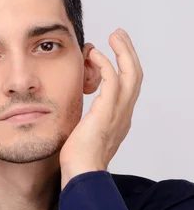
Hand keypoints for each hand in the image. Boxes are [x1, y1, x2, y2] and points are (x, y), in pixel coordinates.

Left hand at [59, 29, 142, 189]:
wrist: (81, 175)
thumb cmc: (78, 161)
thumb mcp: (83, 135)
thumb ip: (85, 122)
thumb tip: (74, 116)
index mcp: (119, 119)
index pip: (128, 86)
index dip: (123, 67)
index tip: (110, 52)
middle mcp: (124, 113)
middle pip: (136, 75)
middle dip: (128, 52)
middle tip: (118, 35)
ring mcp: (119, 112)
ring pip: (131, 73)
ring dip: (123, 51)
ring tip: (113, 35)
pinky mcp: (107, 111)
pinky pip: (112, 79)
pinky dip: (106, 63)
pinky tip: (94, 54)